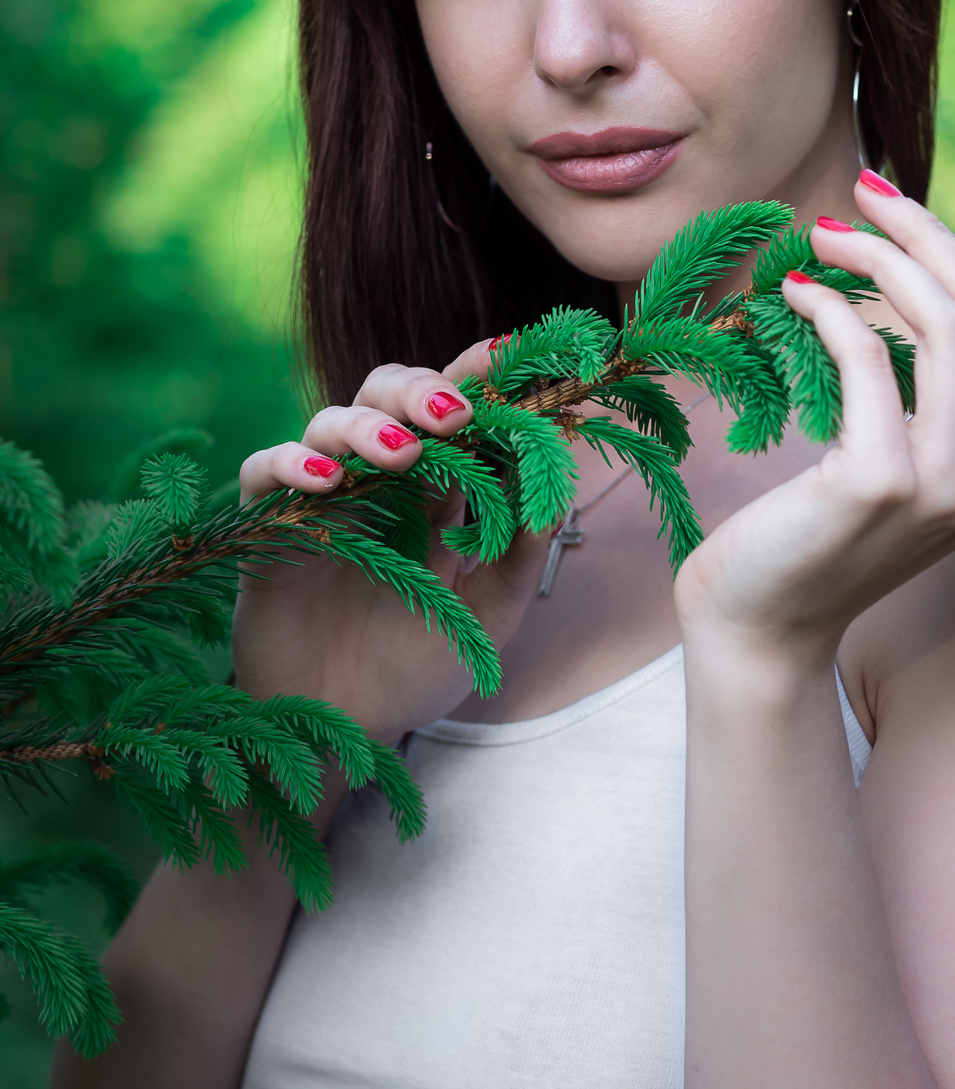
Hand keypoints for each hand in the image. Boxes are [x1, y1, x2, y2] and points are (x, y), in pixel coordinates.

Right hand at [233, 338, 544, 740]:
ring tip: (401, 456)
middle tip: (455, 413)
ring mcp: (318, 500)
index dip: (475, 375)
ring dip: (366, 428)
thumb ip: (520, 553)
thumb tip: (558, 483)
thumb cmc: (417, 666)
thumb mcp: (486, 614)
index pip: (451, 410)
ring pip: (328, 423)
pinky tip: (323, 484)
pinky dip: (288, 464)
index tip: (509, 356)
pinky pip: (261, 471)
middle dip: (419, 389)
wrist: (347, 731)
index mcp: (433, 487)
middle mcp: (374, 480)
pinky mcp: (266, 530)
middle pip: (385, 393)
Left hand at [674, 175, 954, 671]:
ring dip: (880, 257)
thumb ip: (938, 392)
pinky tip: (794, 291)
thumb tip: (926, 269)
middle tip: (863, 194)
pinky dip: (830, 308)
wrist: (762, 625)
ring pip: (944, 325)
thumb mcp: (905, 458)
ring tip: (824, 234)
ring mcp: (948, 486)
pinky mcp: (880, 484)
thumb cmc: (819, 529)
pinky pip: (867, 357)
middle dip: (927, 233)